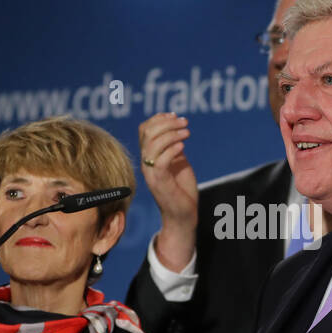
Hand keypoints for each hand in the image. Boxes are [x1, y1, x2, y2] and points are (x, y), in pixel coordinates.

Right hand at [137, 113, 197, 271]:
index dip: (158, 118)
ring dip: (172, 134)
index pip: (144, 129)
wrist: (183, 216)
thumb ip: (174, 146)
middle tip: (185, 123)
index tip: (175, 116)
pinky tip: (183, 146)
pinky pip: (160, 161)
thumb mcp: (178, 162)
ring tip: (187, 133)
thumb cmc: (181, 190)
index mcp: (149, 156)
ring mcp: (151, 174)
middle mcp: (146, 163)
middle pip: (148, 133)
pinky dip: (172, 150)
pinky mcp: (160, 183)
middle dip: (167, 123)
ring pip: (152, 144)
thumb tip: (177, 126)